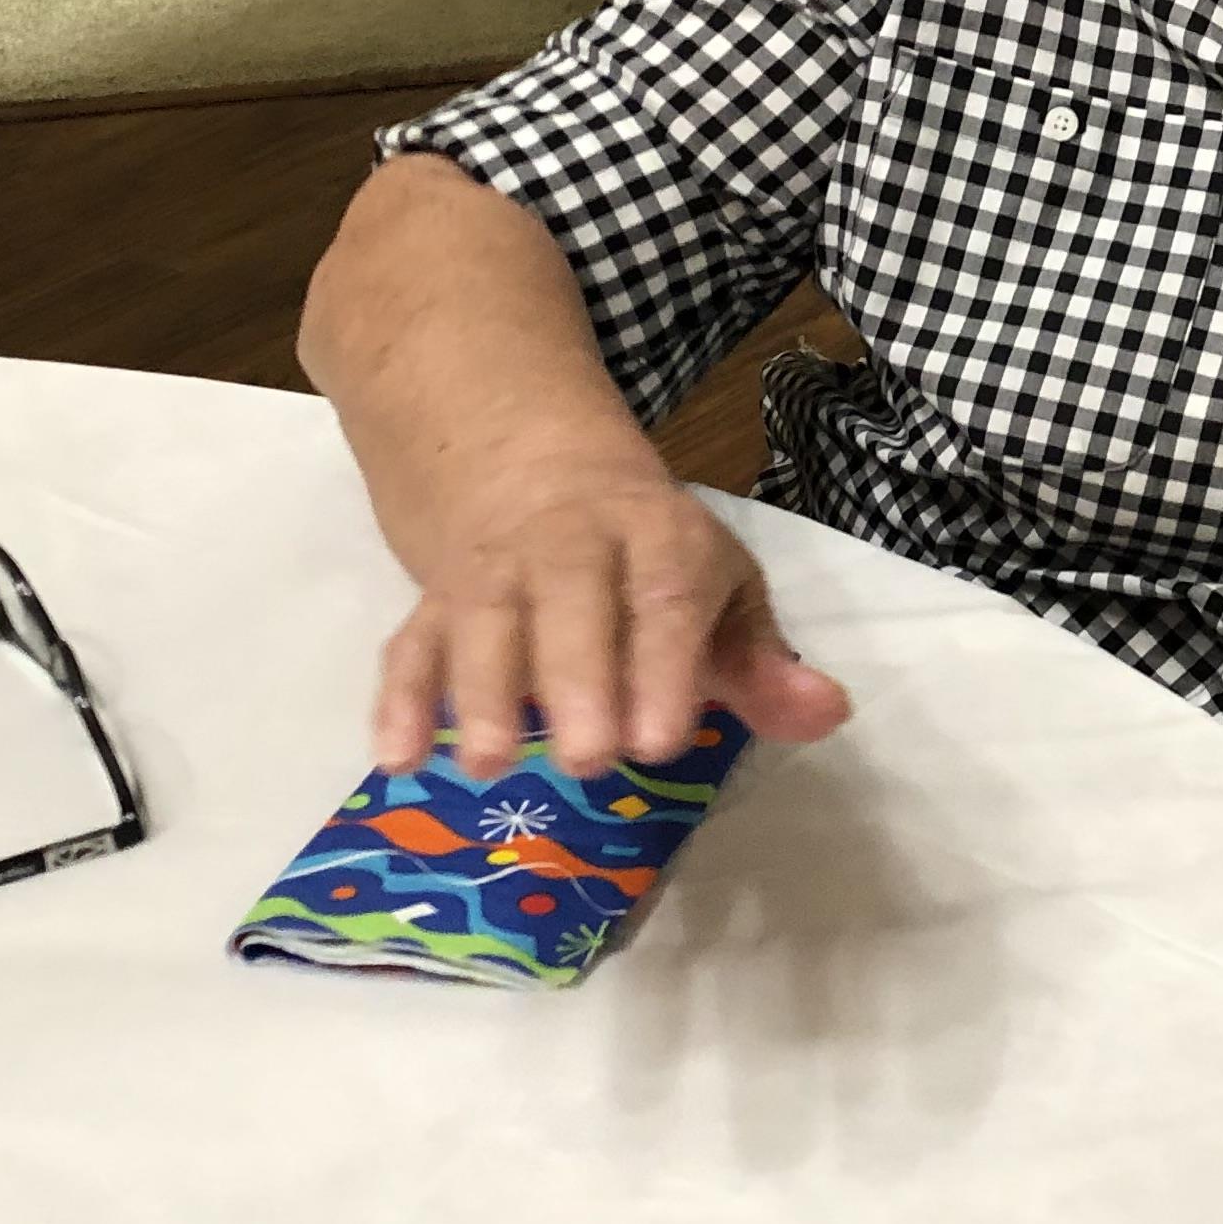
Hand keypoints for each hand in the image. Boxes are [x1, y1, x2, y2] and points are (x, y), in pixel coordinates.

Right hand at [372, 430, 849, 779]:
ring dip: (482, 693)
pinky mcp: (435, 602)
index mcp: (658, 536)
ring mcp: (495, 571)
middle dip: (579, 681)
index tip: (662, 740)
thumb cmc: (647, 555)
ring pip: (483, 621)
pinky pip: (412, 644)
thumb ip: (762, 663)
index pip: (664, 595)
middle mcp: (571, 545)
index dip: (663, 665)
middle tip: (590, 759)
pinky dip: (399, 699)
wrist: (527, 460)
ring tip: (489, 764)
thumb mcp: (718, 588)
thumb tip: (825, 714)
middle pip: (570, 603)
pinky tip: (397, 759)